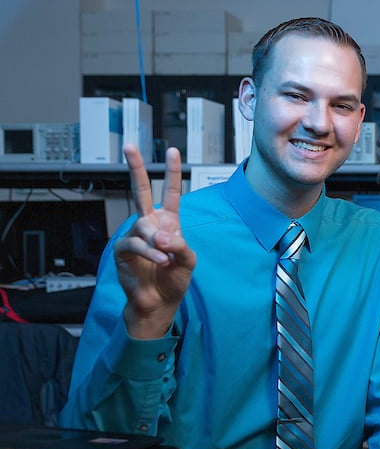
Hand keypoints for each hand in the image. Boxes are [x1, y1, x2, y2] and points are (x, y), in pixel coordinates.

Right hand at [115, 144, 195, 338]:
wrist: (159, 301)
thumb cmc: (174, 279)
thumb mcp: (188, 260)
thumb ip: (180, 245)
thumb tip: (163, 236)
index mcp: (169, 222)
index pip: (171, 193)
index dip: (173, 173)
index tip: (174, 152)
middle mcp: (151, 224)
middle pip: (142, 191)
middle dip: (137, 168)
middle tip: (130, 147)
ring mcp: (135, 235)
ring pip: (144, 225)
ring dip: (157, 243)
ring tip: (166, 258)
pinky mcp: (123, 249)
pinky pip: (135, 243)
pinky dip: (150, 253)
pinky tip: (160, 261)